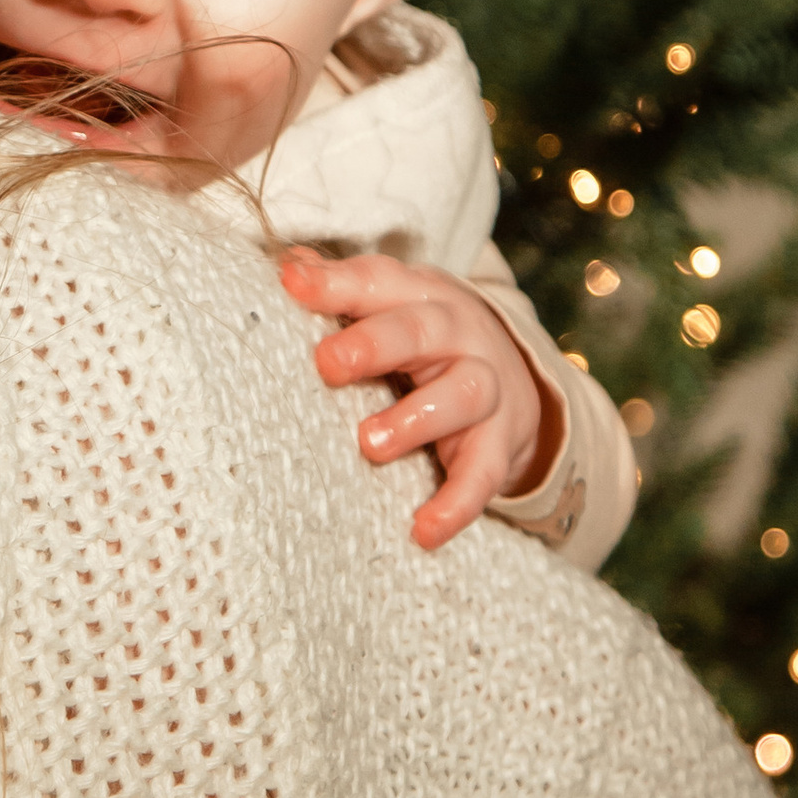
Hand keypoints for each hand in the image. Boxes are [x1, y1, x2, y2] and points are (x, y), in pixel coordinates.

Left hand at [279, 248, 561, 550]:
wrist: (511, 374)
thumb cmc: (421, 337)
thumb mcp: (388, 304)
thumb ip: (339, 290)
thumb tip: (286, 267)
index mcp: (419, 294)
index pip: (378, 280)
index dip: (336, 282)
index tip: (291, 285)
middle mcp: (458, 333)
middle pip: (423, 329)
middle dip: (376, 343)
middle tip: (328, 365)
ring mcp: (486, 388)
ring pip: (464, 392)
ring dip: (416, 419)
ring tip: (370, 445)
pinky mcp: (500, 443)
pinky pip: (484, 474)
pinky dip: (455, 504)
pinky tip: (422, 531)